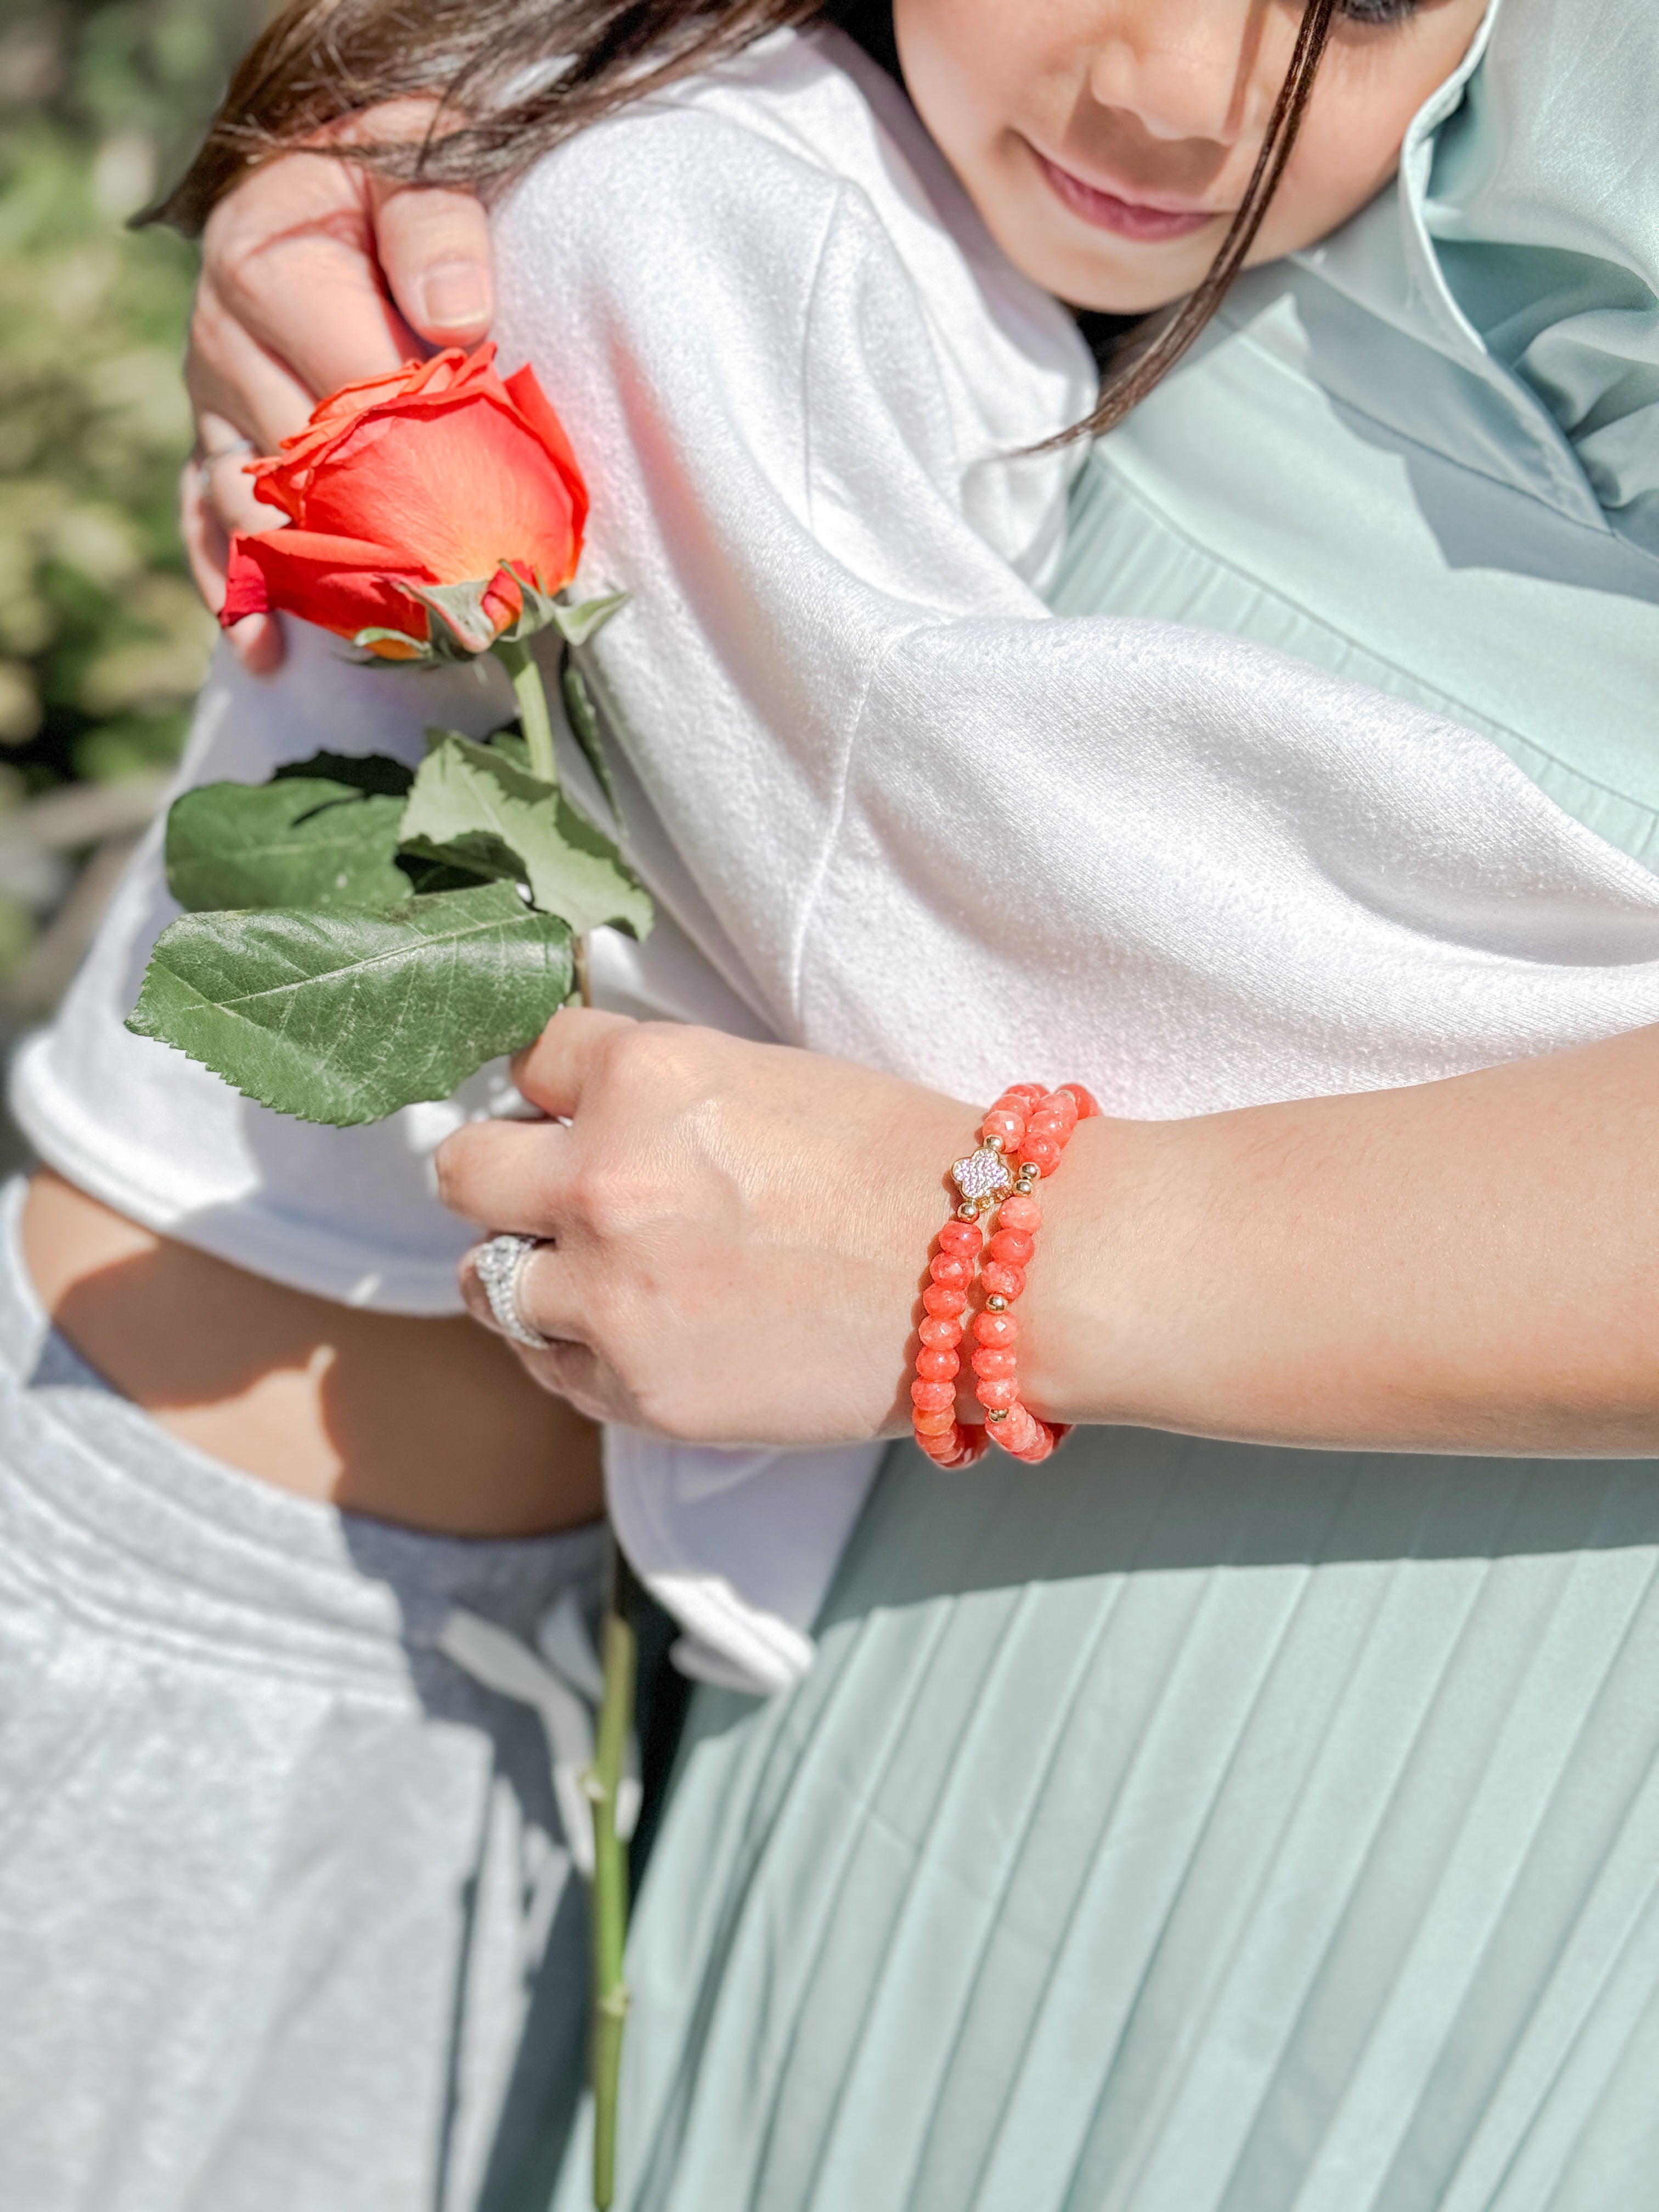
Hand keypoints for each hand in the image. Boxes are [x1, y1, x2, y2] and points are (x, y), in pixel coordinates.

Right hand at [183, 105, 494, 673]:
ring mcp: (211, 405)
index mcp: (268, 270)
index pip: (355, 390)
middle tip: (477, 617)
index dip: (428, 462)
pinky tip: (267, 655)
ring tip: (402, 645)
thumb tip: (460, 319)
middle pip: (309, 470)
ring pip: (257, 515)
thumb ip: (439, 229)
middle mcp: (223, 344)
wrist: (323, 169)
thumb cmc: (384, 171)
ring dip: (323, 585)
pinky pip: (206, 529)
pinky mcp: (210, 444)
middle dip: (392, 541)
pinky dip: (237, 595)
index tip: (497, 530)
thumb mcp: (420, 159)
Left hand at [438, 1011, 984, 1444]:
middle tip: (558, 1193)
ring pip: (486, 1281)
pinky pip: (548, 1366)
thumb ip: (646, 1094)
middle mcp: (604, 1180)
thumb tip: (563, 1109)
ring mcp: (613, 1296)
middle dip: (504, 1177)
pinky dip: (580, 1349)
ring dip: (533, 1272)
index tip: (571, 1107)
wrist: (993, 1275)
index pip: (524, 1056)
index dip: (553, 1085)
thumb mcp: (759, 1077)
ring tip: (612, 1273)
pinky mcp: (637, 1391)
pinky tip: (654, 1328)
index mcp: (643, 1076)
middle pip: (462, 1171)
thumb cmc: (898, 1164)